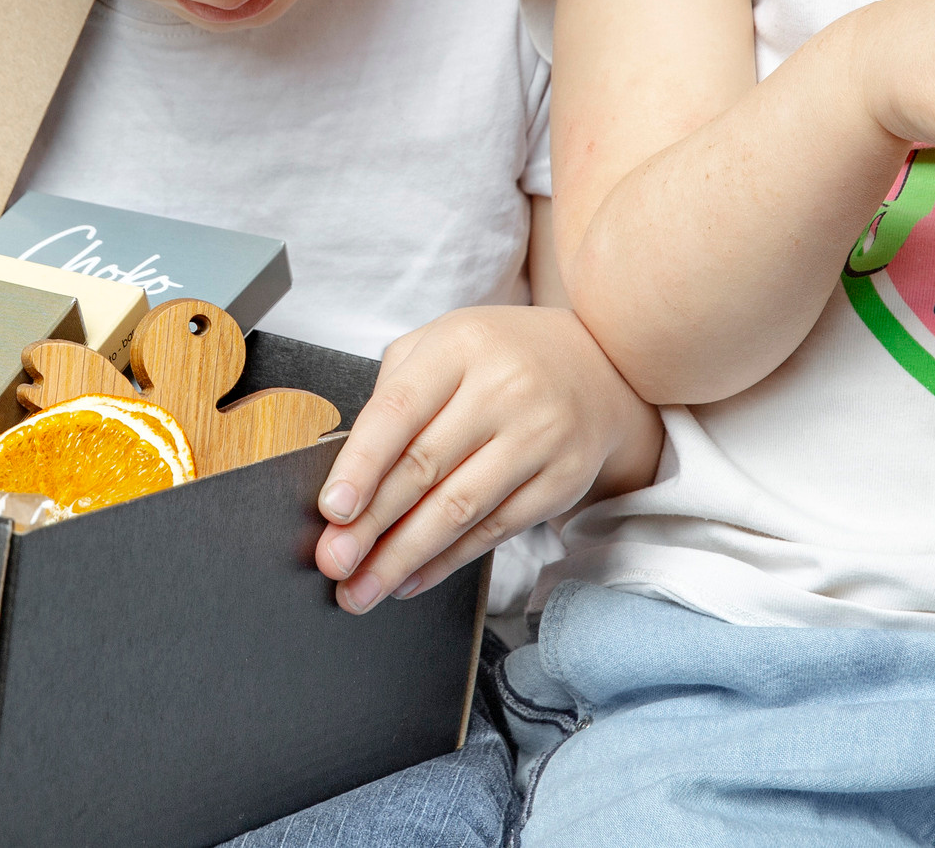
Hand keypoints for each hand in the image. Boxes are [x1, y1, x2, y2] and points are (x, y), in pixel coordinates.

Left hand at [312, 306, 661, 613]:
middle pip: (424, 468)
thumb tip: (348, 472)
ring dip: (403, 557)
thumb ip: (395, 392)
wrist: (602, 366)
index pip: (399, 410)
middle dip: (371, 525)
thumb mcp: (445, 344)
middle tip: (333, 563)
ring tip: (363, 589)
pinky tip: (411, 579)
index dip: (362, 464)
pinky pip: (495, 531)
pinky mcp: (563, 480)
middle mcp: (504, 389)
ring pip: (459, 509)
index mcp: (459, 347)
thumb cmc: (500, 358)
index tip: (332, 509)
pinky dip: (446, 562)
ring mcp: (539, 436)